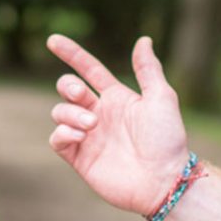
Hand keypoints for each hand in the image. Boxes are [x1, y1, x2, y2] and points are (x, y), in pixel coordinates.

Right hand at [47, 35, 190, 216]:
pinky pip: (57, 139)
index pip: (88, 69)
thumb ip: (148, 69)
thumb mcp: (161, 98)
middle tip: (80, 94)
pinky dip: (62, 133)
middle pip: (68, 89)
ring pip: (60, 112)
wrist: (164, 180)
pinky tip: (80, 136)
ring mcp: (88, 136)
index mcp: (117, 98)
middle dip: (67, 85)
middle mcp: (99, 114)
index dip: (71, 53)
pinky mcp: (80, 158)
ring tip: (91, 125)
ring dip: (70, 113)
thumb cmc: (167, 140)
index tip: (52, 40)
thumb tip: (143, 39)